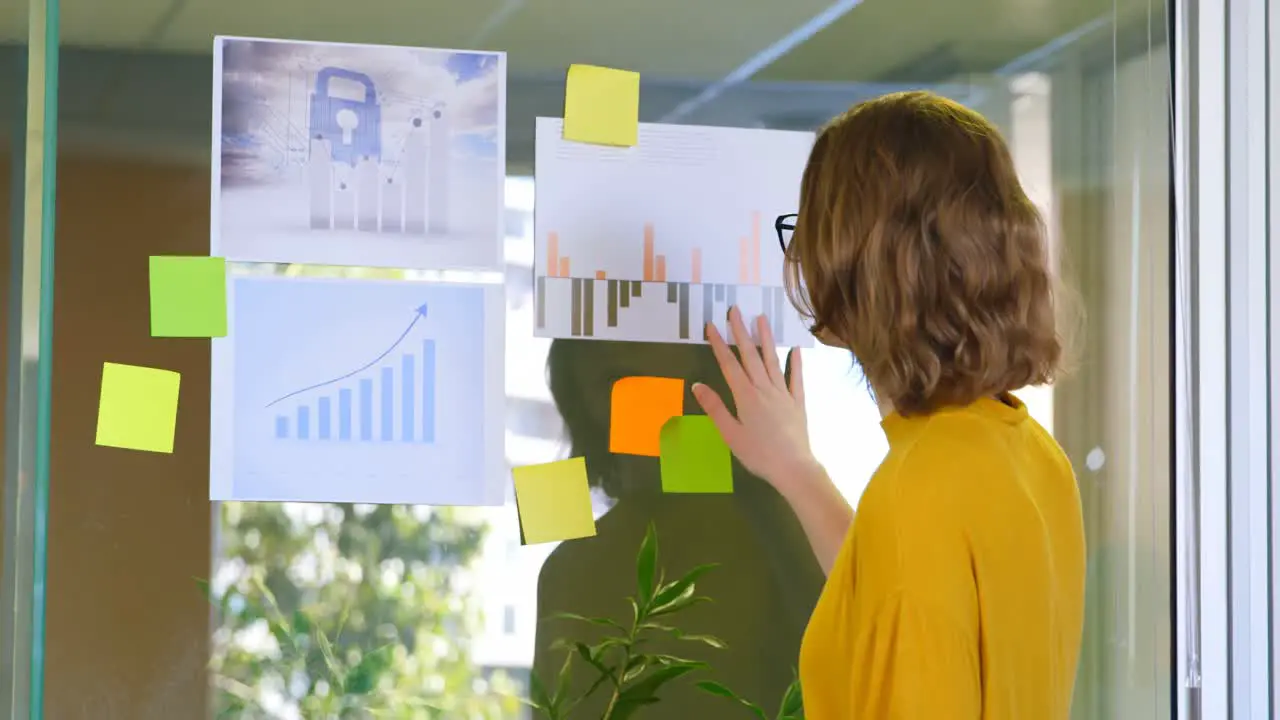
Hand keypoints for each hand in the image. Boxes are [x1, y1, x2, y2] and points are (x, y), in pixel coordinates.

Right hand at [692, 306, 817, 490]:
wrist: (793, 467)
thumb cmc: (758, 454)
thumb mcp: (730, 434)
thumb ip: (715, 408)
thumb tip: (698, 385)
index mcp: (745, 396)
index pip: (729, 364)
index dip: (719, 344)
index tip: (712, 325)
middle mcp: (764, 388)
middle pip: (750, 356)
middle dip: (740, 332)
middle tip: (735, 310)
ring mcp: (783, 393)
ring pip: (772, 360)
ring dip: (766, 339)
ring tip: (761, 319)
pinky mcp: (797, 402)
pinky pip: (795, 378)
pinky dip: (795, 363)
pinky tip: (794, 349)